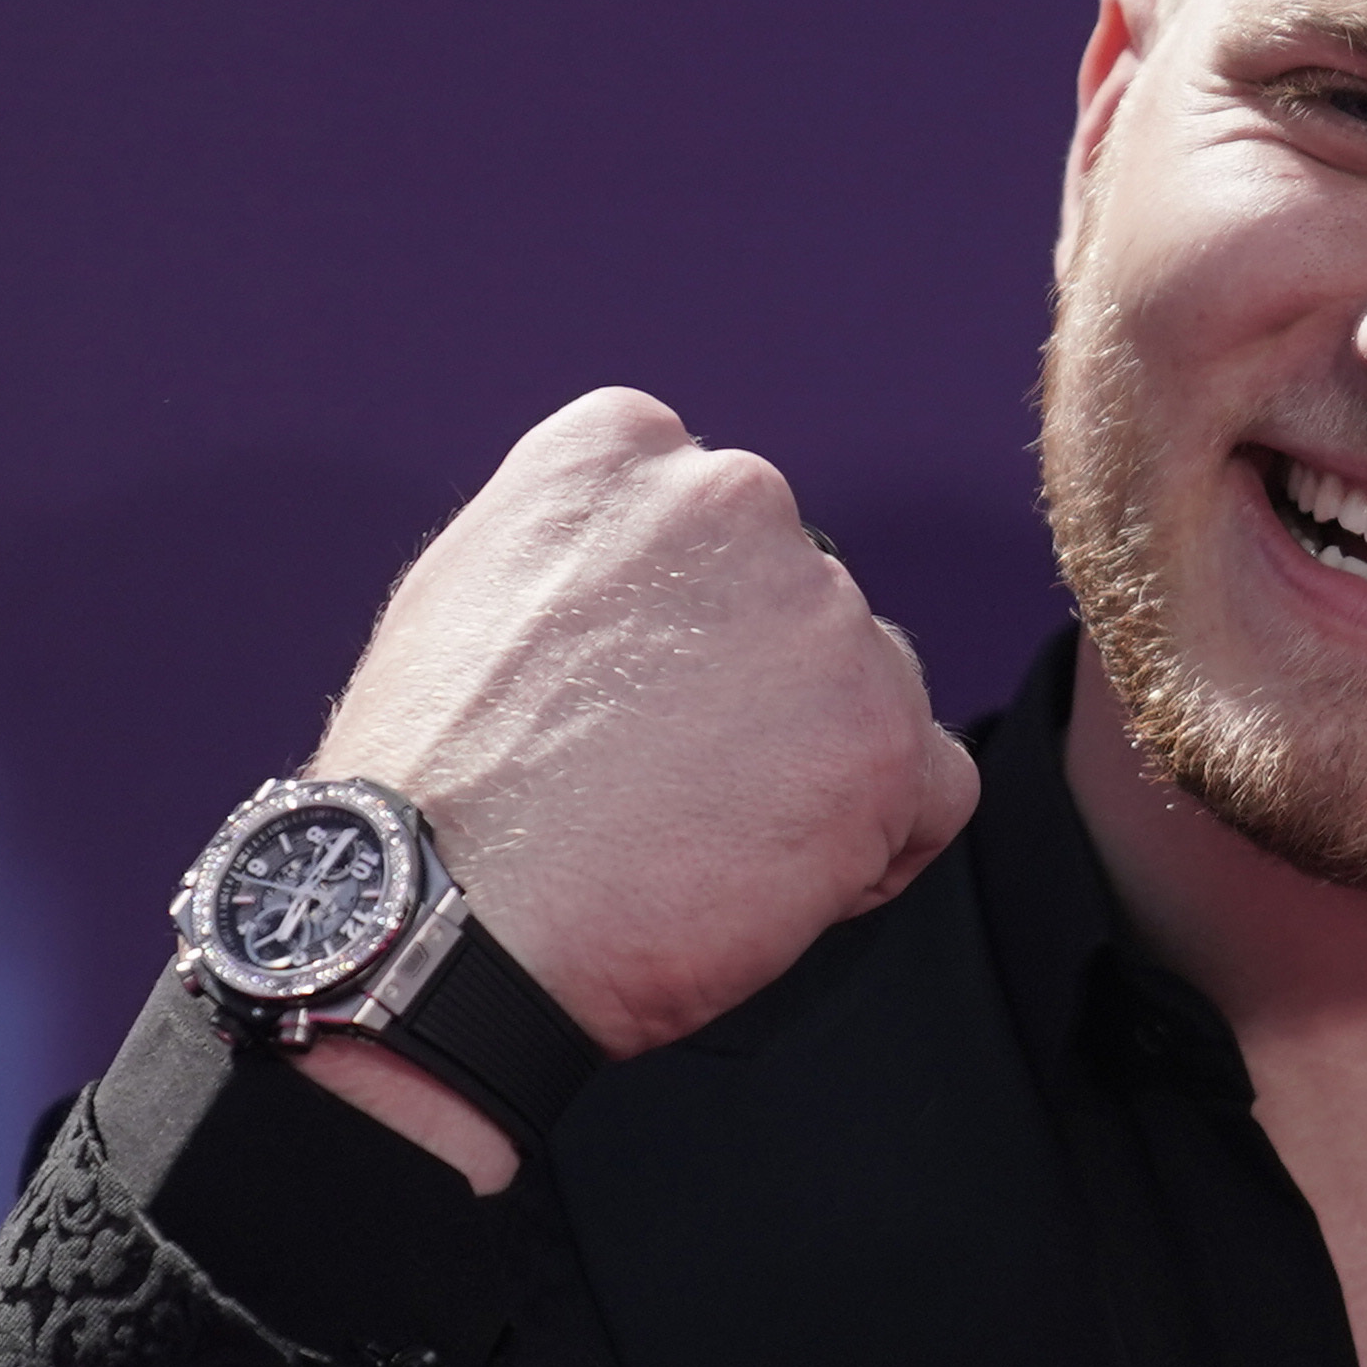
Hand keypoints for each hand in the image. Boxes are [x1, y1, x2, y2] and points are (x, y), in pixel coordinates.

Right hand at [287, 392, 979, 1159]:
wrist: (437, 918)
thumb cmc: (429, 789)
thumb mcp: (471, 592)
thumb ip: (586, 554)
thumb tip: (650, 582)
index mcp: (623, 448)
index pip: (716, 521)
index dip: (688, 626)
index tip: (632, 700)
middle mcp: (734, 498)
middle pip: (800, 601)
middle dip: (756, 692)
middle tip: (660, 785)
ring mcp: (819, 613)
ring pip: (868, 687)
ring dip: (813, 765)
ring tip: (695, 843)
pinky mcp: (882, 734)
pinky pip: (936, 784)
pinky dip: (880, 842)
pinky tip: (775, 884)